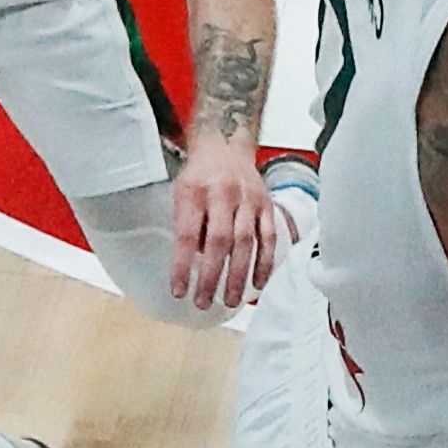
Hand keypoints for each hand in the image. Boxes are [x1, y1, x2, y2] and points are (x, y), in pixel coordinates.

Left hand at [168, 138, 283, 313]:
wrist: (226, 145)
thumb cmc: (200, 176)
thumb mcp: (181, 194)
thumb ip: (188, 227)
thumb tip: (196, 265)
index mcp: (195, 192)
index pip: (187, 235)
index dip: (183, 266)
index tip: (179, 290)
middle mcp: (223, 194)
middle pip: (219, 242)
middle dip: (212, 276)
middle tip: (204, 302)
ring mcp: (248, 200)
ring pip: (246, 242)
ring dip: (238, 275)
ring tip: (229, 300)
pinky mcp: (266, 205)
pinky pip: (268, 237)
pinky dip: (264, 262)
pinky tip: (258, 283)